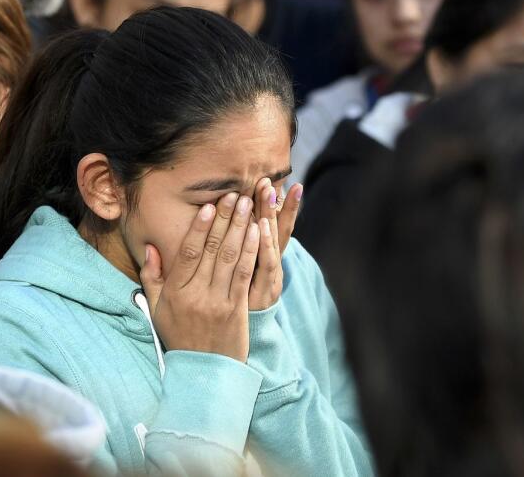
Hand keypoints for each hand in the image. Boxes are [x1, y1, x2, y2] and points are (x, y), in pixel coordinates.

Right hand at [140, 192, 260, 361]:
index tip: (208, 206)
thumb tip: (152, 247)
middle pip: (213, 250)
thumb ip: (152, 277)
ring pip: (232, 258)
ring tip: (248, 205)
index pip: (188, 253)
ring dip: (241, 228)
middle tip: (234, 195)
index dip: (199, 227)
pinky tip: (259, 232)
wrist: (203, 373)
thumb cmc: (179, 337)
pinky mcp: (238, 310)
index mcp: (176, 292)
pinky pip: (246, 274)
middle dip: (225, 219)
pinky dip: (252, 251)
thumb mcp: (158, 309)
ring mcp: (219, 302)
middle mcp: (197, 295)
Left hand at [249, 178, 303, 309]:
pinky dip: (265, 244)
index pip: (277, 227)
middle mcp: (272, 268)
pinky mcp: (263, 294)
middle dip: (275, 204)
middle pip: (276, 230)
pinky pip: (265, 265)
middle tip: (272, 178)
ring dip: (272, 215)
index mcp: (266, 262)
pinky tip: (262, 225)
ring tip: (271, 192)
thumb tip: (246, 222)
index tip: (285, 182)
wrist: (239, 346)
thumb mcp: (247, 278)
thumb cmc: (238, 309)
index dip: (281, 206)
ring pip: (273, 242)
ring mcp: (270, 280)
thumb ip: (243, 252)